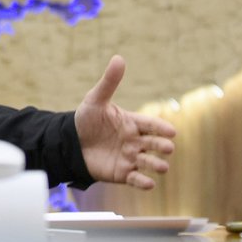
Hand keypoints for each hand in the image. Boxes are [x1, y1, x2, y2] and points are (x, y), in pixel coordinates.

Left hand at [75, 55, 175, 189]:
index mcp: (132, 122)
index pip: (150, 124)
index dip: (160, 128)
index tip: (171, 131)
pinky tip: (148, 183)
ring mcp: (130, 157)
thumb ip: (109, 82)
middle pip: (153, 143)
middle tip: (167, 147)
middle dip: (162, 146)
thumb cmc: (86, 120)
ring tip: (161, 166)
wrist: (70, 143)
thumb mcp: (96, 100)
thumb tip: (119, 58)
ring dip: (156, 165)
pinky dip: (143, 182)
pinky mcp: (122, 173)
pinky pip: (135, 179)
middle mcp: (135, 141)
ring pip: (148, 162)